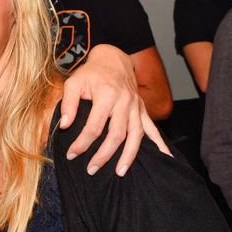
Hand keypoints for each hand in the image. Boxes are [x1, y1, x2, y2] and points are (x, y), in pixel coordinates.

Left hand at [61, 44, 169, 175]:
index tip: (72, 154)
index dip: (82, 143)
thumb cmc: (91, 73)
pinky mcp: (142, 110)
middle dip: (104, 155)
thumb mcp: (74, 82)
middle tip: (92, 169)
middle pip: (116, 134)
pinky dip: (160, 144)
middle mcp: (125, 102)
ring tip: (120, 172)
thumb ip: (68, 103)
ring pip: (136, 135)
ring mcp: (136, 107)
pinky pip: (153, 129)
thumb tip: (65, 126)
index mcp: (107, 95)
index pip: (94, 126)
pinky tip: (167, 158)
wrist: (113, 59)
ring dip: (129, 156)